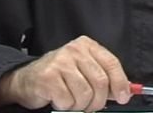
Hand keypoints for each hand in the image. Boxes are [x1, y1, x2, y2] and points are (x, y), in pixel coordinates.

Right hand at [0, 35, 131, 111]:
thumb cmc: (59, 78)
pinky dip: (65, 106)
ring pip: (85, 94)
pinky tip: (58, 99)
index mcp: (86, 46)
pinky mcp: (48, 77)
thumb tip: (126, 91)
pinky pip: (68, 101)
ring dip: (80, 106)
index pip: (111, 63)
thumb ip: (104, 78)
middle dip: (98, 101)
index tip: (122, 97)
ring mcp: (60, 62)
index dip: (120, 83)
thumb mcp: (83, 71)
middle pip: (100, 82)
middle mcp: (74, 50)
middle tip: (90, 106)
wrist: (25, 80)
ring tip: (71, 101)